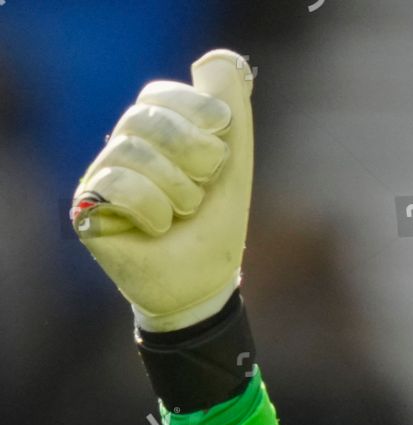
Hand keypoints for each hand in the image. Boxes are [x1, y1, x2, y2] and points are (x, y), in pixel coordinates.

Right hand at [71, 49, 253, 331]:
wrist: (205, 282)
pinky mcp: (85, 210)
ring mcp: (99, 179)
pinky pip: (116, 185)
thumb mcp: (233, 165)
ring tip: (183, 212)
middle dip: (192, 151)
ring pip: (132, 153)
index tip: (222, 133)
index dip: (193, 108)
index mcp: (154, 135)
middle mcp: (121, 150)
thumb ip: (232, 113)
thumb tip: (219, 60)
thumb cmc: (216, 226)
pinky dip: (153, 209)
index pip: (158, 95)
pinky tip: (159, 228)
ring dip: (177, 189)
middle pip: (144, 119)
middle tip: (204, 184)